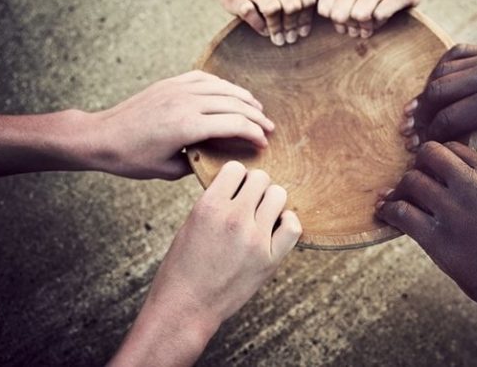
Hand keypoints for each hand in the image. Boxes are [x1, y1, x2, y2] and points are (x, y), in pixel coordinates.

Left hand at [90, 70, 273, 179]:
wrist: (101, 136)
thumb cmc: (132, 158)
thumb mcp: (168, 170)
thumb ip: (197, 163)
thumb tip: (217, 160)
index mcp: (188, 126)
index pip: (234, 124)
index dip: (254, 133)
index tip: (264, 144)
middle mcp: (186, 102)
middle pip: (234, 104)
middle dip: (256, 117)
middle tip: (270, 128)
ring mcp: (178, 89)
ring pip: (223, 88)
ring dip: (244, 98)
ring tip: (258, 109)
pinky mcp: (171, 83)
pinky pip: (205, 79)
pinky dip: (223, 86)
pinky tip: (231, 93)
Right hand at [110, 161, 301, 365]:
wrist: (186, 307)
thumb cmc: (183, 266)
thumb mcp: (191, 223)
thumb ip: (216, 202)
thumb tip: (240, 186)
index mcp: (209, 206)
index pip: (236, 168)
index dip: (235, 177)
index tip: (234, 189)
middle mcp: (234, 218)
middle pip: (261, 178)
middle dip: (254, 187)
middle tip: (248, 203)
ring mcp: (255, 238)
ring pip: (279, 195)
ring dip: (271, 201)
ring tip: (262, 215)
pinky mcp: (269, 260)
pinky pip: (293, 226)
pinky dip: (287, 222)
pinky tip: (276, 226)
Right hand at [206, 0, 315, 45]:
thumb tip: (304, 28)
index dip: (306, 19)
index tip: (302, 32)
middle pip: (291, 6)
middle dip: (292, 26)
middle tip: (289, 38)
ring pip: (272, 9)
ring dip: (276, 28)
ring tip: (277, 38)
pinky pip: (250, 12)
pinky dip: (258, 24)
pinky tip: (262, 29)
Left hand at [318, 0, 422, 38]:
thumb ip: (334, 5)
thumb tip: (341, 28)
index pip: (325, 9)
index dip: (334, 20)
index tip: (345, 17)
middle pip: (341, 14)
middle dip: (349, 24)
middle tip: (359, 23)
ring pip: (360, 15)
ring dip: (365, 25)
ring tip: (370, 21)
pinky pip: (380, 15)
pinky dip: (380, 21)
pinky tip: (384, 15)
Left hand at [376, 141, 476, 326]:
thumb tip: (451, 182)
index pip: (452, 147)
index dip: (436, 158)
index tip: (430, 170)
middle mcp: (471, 186)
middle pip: (428, 155)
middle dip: (417, 166)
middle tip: (412, 183)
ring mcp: (454, 211)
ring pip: (410, 181)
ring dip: (400, 190)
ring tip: (395, 200)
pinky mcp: (438, 239)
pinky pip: (401, 212)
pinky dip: (389, 211)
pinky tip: (386, 214)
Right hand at [401, 45, 476, 150]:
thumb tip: (446, 136)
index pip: (450, 117)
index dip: (432, 134)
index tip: (423, 145)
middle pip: (437, 90)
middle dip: (422, 112)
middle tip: (414, 128)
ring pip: (442, 70)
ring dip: (428, 91)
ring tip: (423, 109)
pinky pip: (456, 52)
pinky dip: (441, 68)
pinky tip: (438, 83)